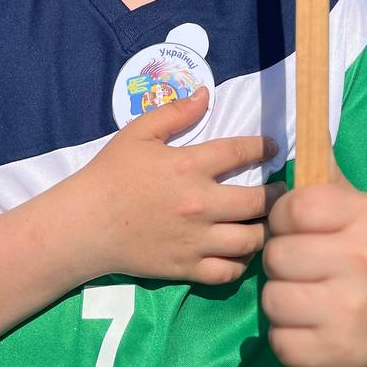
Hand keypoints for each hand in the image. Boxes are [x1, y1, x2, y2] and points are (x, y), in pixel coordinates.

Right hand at [77, 88, 284, 285]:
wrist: (85, 224)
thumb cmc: (112, 174)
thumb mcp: (139, 132)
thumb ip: (175, 112)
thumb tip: (206, 94)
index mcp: (189, 166)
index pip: (240, 153)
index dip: (263, 147)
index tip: (274, 148)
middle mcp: (200, 204)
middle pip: (257, 203)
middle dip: (276, 196)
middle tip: (281, 192)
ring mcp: (195, 240)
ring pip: (250, 241)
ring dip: (264, 230)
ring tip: (267, 223)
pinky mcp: (186, 268)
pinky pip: (228, 272)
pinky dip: (241, 263)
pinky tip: (241, 251)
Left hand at [262, 163, 366, 366]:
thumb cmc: (362, 254)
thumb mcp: (354, 209)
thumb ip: (324, 171)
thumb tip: (310, 121)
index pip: (293, 207)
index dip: (284, 219)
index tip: (299, 229)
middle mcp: (364, 261)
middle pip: (277, 256)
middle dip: (281, 263)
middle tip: (305, 269)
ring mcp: (353, 312)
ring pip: (273, 300)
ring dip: (281, 302)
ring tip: (307, 298)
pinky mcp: (339, 355)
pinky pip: (280, 341)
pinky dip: (288, 338)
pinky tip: (312, 329)